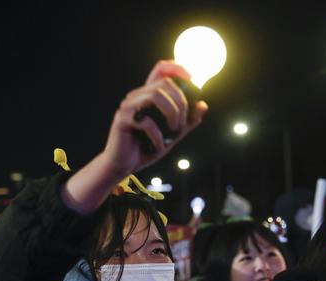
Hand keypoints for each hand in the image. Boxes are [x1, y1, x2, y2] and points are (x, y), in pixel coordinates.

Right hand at [100, 60, 207, 176]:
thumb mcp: (172, 135)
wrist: (124, 166)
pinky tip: (158, 146)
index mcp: (148, 96)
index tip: (192, 80)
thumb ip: (187, 122)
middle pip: (164, 83)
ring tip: (173, 131)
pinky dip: (158, 136)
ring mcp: (128, 107)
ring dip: (171, 113)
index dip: (177, 68)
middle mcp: (137, 97)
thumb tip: (203, 105)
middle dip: (181, 101)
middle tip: (182, 122)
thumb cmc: (146, 149)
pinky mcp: (122, 120)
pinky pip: (146, 122)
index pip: (161, 69)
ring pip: (155, 95)